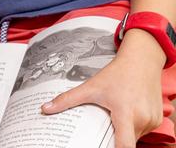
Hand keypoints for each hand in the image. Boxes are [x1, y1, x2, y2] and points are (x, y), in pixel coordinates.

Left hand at [41, 40, 164, 147]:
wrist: (141, 61)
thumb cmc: (117, 74)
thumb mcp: (91, 87)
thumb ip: (68, 99)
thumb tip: (45, 108)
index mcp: (126, 113)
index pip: (125, 145)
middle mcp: (142, 118)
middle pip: (127, 141)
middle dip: (114, 140)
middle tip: (102, 131)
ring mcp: (152, 120)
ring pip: (135, 136)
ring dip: (123, 132)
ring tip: (113, 120)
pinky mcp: (157, 119)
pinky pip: (143, 130)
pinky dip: (133, 127)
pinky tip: (124, 115)